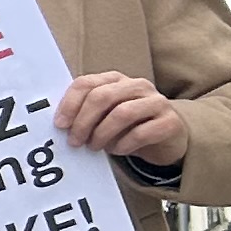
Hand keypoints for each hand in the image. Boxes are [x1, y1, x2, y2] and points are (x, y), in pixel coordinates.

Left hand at [57, 71, 189, 171]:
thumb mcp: (104, 115)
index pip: (86, 83)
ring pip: (122, 113)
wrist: (167, 138)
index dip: (70, 104)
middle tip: (75, 141)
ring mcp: (157, 102)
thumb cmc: (128, 126)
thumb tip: (62, 125)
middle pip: (102, 97)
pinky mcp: (170, 122)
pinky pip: (142, 132)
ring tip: (95, 146)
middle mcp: (138, 85)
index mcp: (116, 80)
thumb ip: (86, 113)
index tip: (60, 125)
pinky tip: (117, 150)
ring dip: (102, 133)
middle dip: (83, 121)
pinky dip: (124, 144)